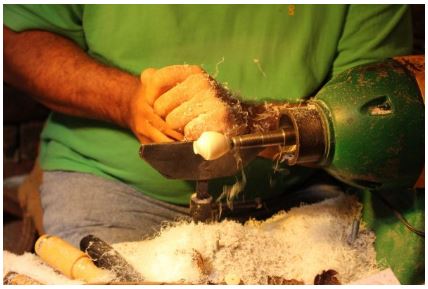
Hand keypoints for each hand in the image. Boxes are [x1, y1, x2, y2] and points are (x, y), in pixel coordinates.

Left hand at [129, 64, 247, 142]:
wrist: (240, 122)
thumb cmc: (205, 108)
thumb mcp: (186, 90)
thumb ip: (162, 82)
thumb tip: (146, 76)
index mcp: (192, 72)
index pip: (155, 80)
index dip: (151, 98)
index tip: (160, 107)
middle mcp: (201, 82)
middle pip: (160, 106)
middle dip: (167, 118)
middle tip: (184, 120)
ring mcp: (211, 99)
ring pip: (172, 122)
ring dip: (180, 130)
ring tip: (195, 127)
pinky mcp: (219, 117)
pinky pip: (188, 132)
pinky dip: (192, 138)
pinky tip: (202, 134)